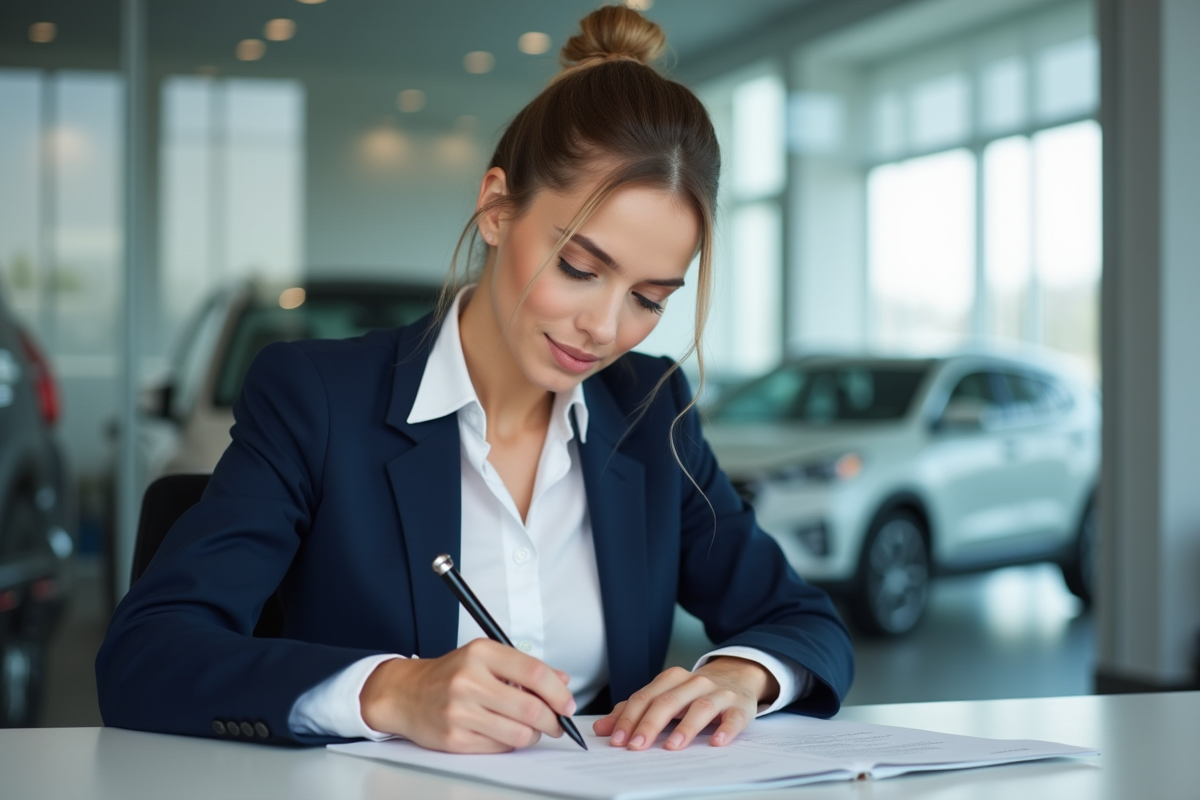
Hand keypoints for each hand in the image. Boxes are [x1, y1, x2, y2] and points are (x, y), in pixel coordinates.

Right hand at [359, 638, 575, 752]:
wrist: (405, 694)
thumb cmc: (450, 674)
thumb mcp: (485, 657)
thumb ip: (524, 668)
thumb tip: (562, 682)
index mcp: (481, 653)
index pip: (534, 673)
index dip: (559, 693)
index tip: (568, 704)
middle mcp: (469, 680)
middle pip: (531, 708)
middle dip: (553, 720)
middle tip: (558, 723)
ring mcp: (460, 712)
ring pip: (519, 733)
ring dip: (534, 734)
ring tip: (530, 727)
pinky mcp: (455, 738)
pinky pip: (499, 747)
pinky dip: (510, 743)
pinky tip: (504, 732)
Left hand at [592, 657, 777, 750]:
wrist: (738, 675)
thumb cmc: (695, 692)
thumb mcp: (665, 695)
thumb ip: (634, 710)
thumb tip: (602, 729)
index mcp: (672, 679)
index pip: (646, 697)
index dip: (629, 718)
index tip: (617, 739)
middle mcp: (695, 683)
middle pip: (669, 701)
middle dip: (650, 724)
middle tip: (637, 746)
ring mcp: (718, 694)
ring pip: (700, 708)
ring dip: (685, 728)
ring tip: (671, 746)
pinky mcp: (740, 706)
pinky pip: (733, 718)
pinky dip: (725, 730)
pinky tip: (716, 742)